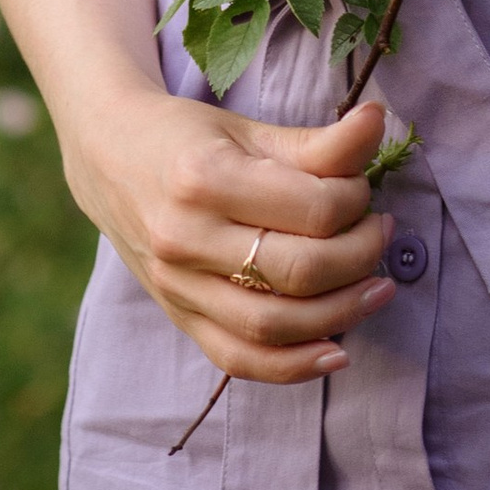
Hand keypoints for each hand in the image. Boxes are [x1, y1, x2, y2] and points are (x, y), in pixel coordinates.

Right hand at [60, 83, 396, 381]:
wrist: (108, 156)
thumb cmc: (186, 136)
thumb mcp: (248, 129)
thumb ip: (317, 142)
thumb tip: (378, 122)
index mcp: (204, 178)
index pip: (310, 208)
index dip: (355, 202)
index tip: (363, 189)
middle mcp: (185, 238)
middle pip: (298, 271)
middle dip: (360, 256)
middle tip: (381, 233)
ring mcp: (177, 286)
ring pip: (274, 325)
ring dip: (342, 312)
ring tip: (377, 287)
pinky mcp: (178, 317)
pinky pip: (239, 359)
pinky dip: (292, 367)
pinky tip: (335, 351)